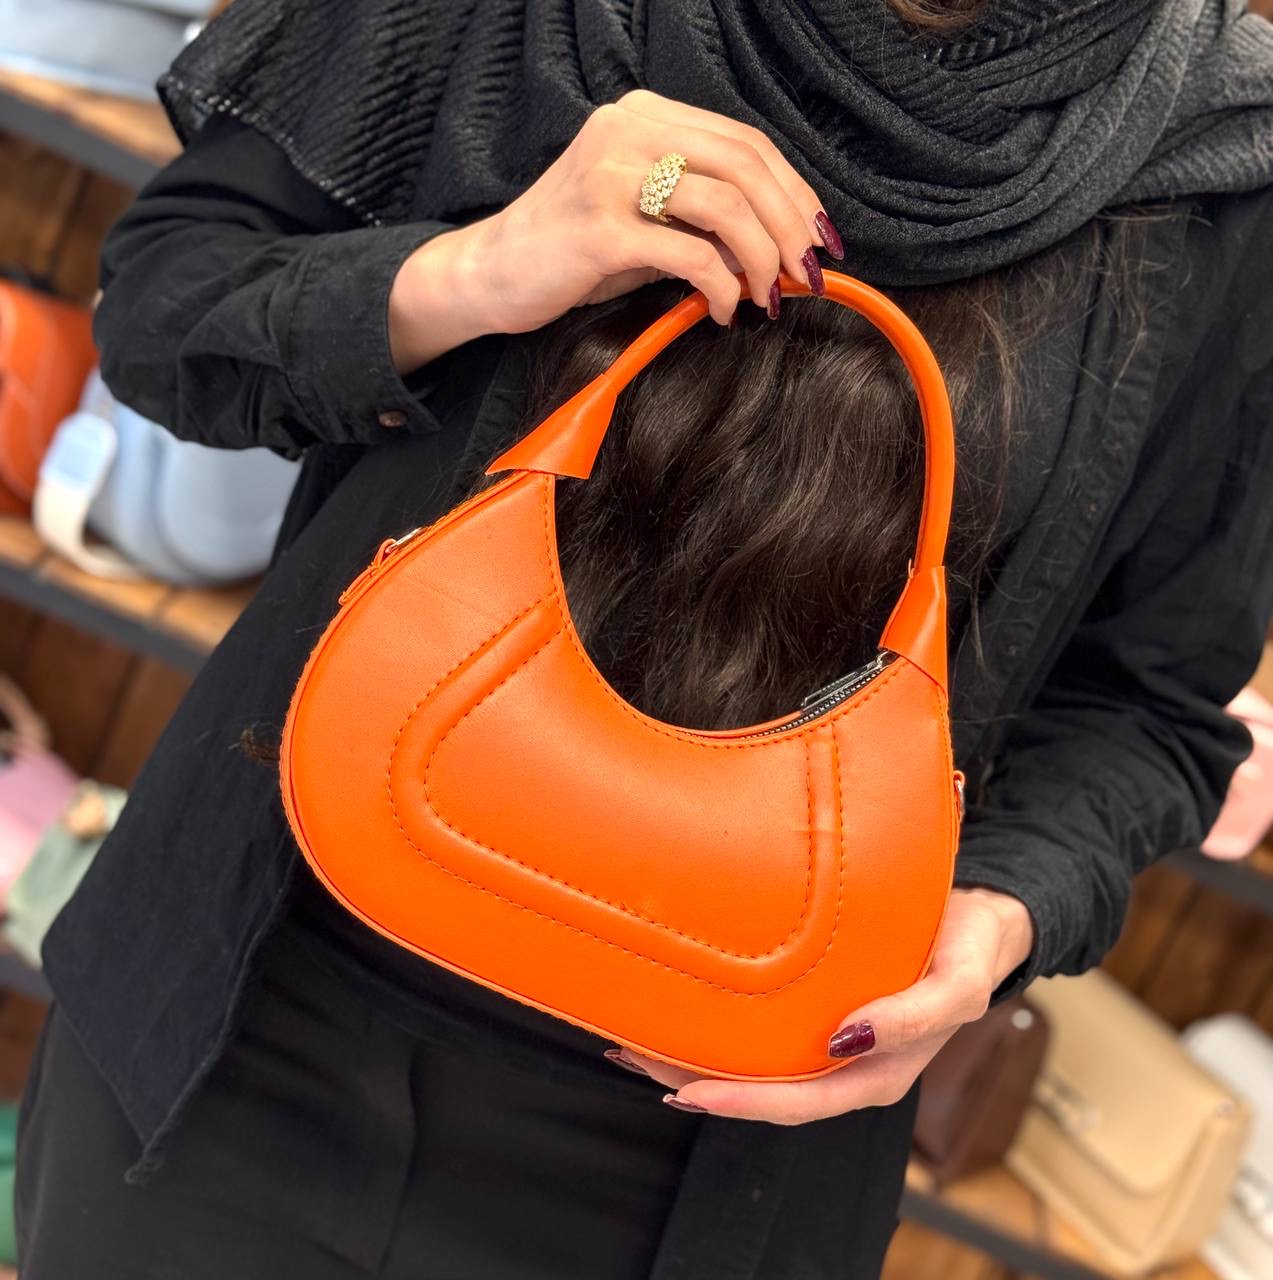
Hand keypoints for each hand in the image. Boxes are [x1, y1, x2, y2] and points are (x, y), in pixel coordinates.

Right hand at [388, 88, 844, 371]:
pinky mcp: (601, 228)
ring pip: (726, 206)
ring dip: (762, 260)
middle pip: (745, 166)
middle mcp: (628, 131)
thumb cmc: (570, 251)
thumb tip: (780, 245)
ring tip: (767, 299)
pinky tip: (722, 311)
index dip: (794, 192)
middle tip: (806, 277)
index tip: (819, 240)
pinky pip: (690, 255)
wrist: (491, 274)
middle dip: (790, 227)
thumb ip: (700, 213)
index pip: (745, 142)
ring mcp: (612, 175)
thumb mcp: (641, 215)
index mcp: (643, 116)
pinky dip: (721, 287)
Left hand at [611, 887, 1034, 1123]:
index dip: (740, 1102)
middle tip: (634, 1052)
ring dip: (695, 1054)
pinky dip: (718, 1023)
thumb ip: (915, 1017)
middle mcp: (844, 1064)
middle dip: (695, 1078)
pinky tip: (683, 1006)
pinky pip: (761, 1027)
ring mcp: (828, 1039)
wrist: (982, 918)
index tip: (685, 1090)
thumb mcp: (957, 985)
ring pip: (753, 1061)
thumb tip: (848, 1039)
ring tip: (637, 1035)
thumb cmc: (970, 950)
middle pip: (761, 1090)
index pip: (797, 1103)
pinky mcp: (817, 1006)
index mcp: (876, 1074)